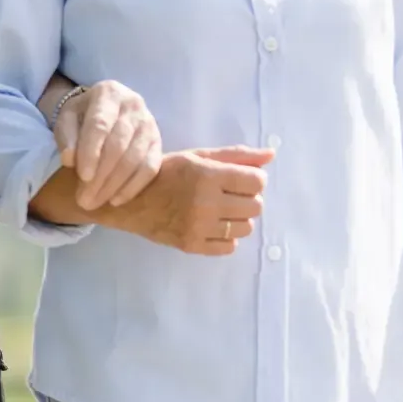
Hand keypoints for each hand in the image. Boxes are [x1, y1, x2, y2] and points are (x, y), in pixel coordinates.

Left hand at [54, 80, 162, 210]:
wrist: (105, 110)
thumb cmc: (83, 116)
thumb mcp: (67, 118)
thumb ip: (65, 136)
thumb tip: (69, 160)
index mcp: (108, 93)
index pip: (100, 125)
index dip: (91, 152)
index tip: (82, 177)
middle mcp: (133, 104)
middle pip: (118, 145)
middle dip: (101, 176)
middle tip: (85, 200)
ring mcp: (149, 123)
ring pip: (135, 158)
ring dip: (114, 185)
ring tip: (96, 202)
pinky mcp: (158, 141)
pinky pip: (151, 167)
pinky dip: (134, 186)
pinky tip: (116, 200)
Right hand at [111, 145, 272, 254]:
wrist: (131, 200)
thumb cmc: (167, 172)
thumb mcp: (198, 156)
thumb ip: (236, 156)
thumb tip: (271, 155)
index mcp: (208, 175)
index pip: (256, 182)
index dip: (254, 179)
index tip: (241, 178)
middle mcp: (206, 203)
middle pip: (255, 206)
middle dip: (247, 198)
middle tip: (229, 194)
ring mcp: (199, 227)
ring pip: (246, 228)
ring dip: (238, 218)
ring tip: (220, 210)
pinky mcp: (192, 246)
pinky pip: (230, 247)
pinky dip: (226, 237)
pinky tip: (213, 225)